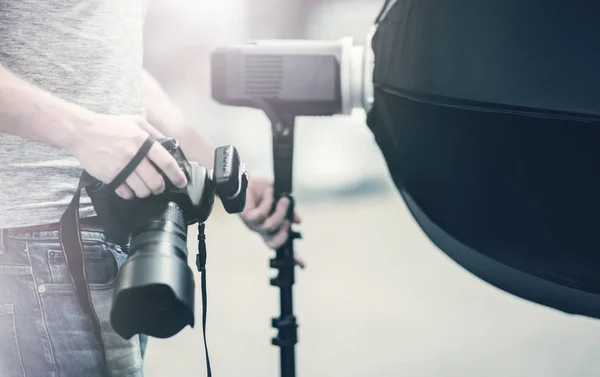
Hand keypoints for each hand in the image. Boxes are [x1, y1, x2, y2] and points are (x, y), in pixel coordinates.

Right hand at [69, 113, 187, 198]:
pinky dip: (130, 194)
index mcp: (143, 141)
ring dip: (146, 192)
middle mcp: (134, 155)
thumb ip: (153, 133)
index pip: (166, 162)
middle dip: (160, 187)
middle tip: (159, 186)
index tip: (181, 182)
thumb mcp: (135, 121)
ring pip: (142, 190)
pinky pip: (126, 193)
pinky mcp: (110, 176)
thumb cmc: (110, 126)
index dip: (176, 175)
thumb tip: (169, 144)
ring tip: (144, 188)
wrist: (82, 132)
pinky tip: (129, 189)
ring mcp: (121, 167)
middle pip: (155, 181)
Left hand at [240, 176, 304, 266]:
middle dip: (283, 234)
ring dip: (281, 212)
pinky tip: (270, 192)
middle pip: (272, 244)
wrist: (245, 179)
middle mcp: (262, 228)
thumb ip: (290, 210)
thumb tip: (299, 221)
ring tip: (285, 199)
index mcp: (271, 227)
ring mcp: (253, 224)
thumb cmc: (262, 190)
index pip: (283, 244)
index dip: (293, 256)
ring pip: (270, 226)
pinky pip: (261, 214)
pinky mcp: (247, 217)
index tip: (303, 265)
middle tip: (288, 221)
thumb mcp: (281, 198)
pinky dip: (269, 202)